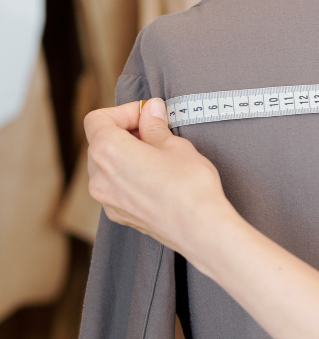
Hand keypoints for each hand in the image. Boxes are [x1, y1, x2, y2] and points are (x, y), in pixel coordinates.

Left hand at [85, 99, 236, 259]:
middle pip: (100, 142)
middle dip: (125, 132)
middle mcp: (98, 177)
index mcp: (108, 151)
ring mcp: (106, 200)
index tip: (147, 114)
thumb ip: (155, 126)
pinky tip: (157, 178)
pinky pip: (115, 187)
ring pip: (107, 166)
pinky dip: (129, 176)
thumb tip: (150, 110)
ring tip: (159, 155)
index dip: (123, 111)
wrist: (200, 228)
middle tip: (156, 131)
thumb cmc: (189, 185)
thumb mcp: (175, 145)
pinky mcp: (119, 215)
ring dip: (127, 154)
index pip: (98, 119)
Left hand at [85, 99, 318, 338]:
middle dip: (142, 132)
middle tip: (179, 131)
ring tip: (187, 157)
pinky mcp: (142, 223)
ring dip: (148, 157)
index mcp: (118, 158)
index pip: (105, 119)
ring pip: (124, 169)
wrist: (217, 243)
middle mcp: (114, 184)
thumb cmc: (210, 199)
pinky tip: (186, 183)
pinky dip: (153, 180)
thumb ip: (165, 129)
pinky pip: (136, 190)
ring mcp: (124, 207)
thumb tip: (160, 113)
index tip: (164, 114)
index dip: (132, 110)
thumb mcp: (188, 152)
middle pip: (112, 143)